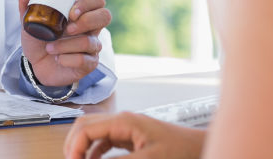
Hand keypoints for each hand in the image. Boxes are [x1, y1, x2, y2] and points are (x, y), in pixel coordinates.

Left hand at [19, 0, 111, 86]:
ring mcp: (92, 46)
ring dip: (66, 45)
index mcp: (80, 13)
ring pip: (90, 41)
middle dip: (86, 21)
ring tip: (50, 48)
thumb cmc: (39, 40)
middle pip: (105, 16)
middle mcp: (90, 28)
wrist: (36, 64)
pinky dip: (68, 59)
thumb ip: (27, 9)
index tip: (71, 13)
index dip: (88, 3)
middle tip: (68, 29)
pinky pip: (85, 60)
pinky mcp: (89, 63)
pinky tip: (58, 59)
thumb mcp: (30, 23)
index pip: (96, 0)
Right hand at [63, 112, 204, 158]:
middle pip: (85, 125)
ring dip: (83, 148)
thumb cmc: (181, 150)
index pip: (86, 128)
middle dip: (73, 144)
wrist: (199, 146)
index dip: (74, 147)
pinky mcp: (131, 136)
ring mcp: (126, 127)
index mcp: (124, 121)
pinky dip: (95, 152)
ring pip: (93, 132)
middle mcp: (122, 120)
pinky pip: (105, 141)